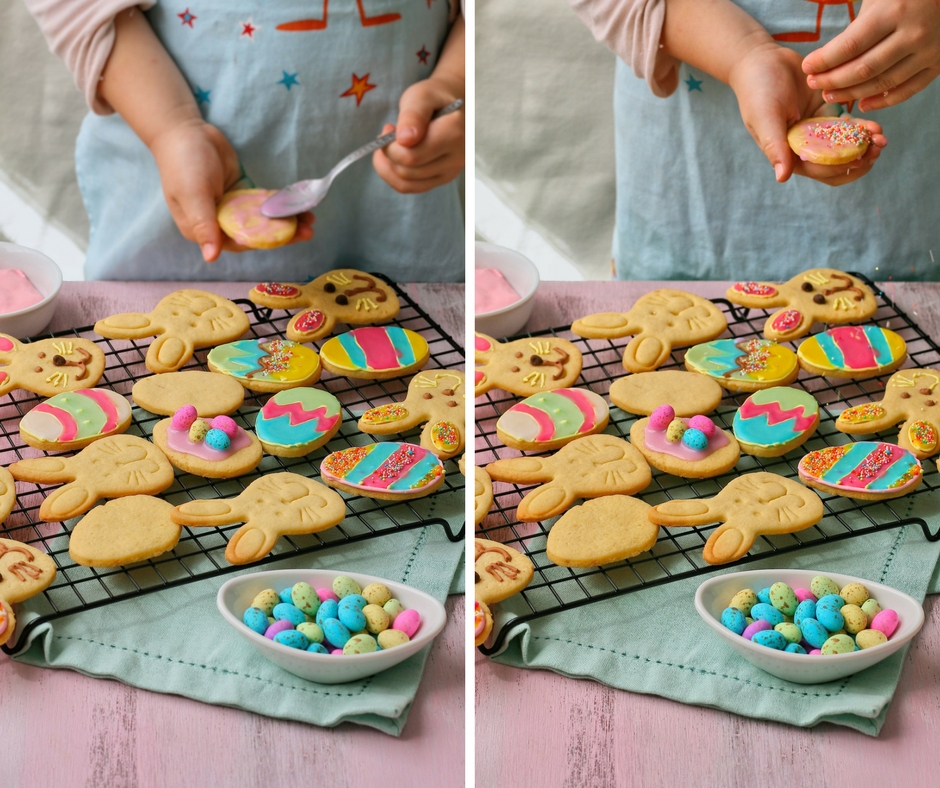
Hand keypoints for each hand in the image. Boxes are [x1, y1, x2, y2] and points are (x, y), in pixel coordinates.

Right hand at [148, 120, 313, 261]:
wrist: (185, 131)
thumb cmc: (183, 163)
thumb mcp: (193, 194)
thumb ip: (203, 225)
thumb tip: (210, 257)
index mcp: (202, 230)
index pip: (239, 242)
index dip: (266, 241)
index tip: (290, 236)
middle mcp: (218, 224)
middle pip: (255, 234)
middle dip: (283, 234)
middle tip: (309, 230)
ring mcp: (231, 210)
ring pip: (262, 221)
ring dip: (286, 221)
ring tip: (310, 219)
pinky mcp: (241, 196)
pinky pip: (263, 205)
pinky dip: (280, 206)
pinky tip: (299, 206)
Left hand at [372, 77, 464, 193]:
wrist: (453, 106)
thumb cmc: (435, 97)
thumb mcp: (421, 96)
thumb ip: (412, 116)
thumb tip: (404, 139)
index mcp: (453, 134)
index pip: (411, 156)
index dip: (390, 146)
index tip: (388, 127)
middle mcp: (456, 158)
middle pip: (408, 171)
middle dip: (388, 155)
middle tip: (387, 134)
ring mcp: (451, 172)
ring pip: (407, 184)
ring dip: (388, 166)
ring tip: (389, 146)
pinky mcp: (443, 179)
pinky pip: (411, 188)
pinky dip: (394, 176)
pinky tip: (392, 159)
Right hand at [728, 43, 885, 185]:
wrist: (761, 60)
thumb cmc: (757, 90)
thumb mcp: (764, 118)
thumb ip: (774, 146)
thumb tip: (782, 178)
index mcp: (787, 152)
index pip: (817, 169)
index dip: (840, 167)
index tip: (860, 157)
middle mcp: (803, 145)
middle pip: (835, 165)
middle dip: (858, 161)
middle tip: (876, 149)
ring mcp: (816, 130)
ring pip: (844, 147)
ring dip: (864, 146)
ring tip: (880, 137)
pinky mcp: (826, 113)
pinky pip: (848, 126)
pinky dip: (861, 128)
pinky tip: (874, 125)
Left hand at [802, 0, 939, 111]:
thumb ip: (857, 27)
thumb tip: (828, 58)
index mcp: (895, 12)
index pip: (850, 46)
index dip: (824, 60)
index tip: (807, 66)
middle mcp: (913, 34)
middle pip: (864, 69)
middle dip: (832, 80)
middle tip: (814, 83)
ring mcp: (929, 51)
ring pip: (882, 83)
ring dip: (851, 94)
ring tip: (829, 94)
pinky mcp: (938, 64)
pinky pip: (907, 91)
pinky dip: (882, 102)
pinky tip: (862, 104)